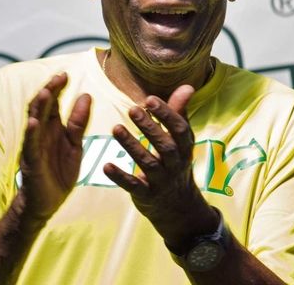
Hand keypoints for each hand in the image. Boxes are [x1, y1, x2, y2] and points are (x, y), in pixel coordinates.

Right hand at [18, 73, 91, 222]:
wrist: (46, 203)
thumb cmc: (58, 172)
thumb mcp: (74, 145)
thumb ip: (79, 122)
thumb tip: (85, 95)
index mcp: (51, 128)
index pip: (52, 102)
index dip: (57, 88)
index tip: (65, 74)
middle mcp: (39, 133)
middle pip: (41, 107)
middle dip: (49, 91)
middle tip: (59, 76)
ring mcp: (33, 147)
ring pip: (33, 122)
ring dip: (38, 107)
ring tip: (45, 92)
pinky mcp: (31, 163)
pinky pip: (29, 146)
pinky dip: (30, 133)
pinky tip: (34, 123)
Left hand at [103, 85, 217, 249]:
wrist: (179, 208)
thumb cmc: (175, 163)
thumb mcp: (180, 140)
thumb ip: (179, 113)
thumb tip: (187, 86)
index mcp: (184, 147)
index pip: (179, 129)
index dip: (167, 114)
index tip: (150, 99)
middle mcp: (175, 164)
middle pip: (165, 145)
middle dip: (150, 127)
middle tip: (132, 109)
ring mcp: (162, 181)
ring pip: (148, 163)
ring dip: (132, 146)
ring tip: (116, 128)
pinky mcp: (147, 196)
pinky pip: (134, 186)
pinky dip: (120, 177)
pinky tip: (106, 166)